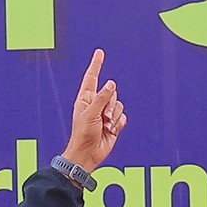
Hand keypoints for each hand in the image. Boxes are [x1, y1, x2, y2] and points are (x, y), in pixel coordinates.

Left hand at [63, 49, 126, 173]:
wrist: (88, 154)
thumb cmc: (83, 134)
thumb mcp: (91, 113)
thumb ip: (102, 97)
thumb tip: (111, 84)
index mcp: (85, 98)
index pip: (92, 77)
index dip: (96, 64)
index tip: (100, 52)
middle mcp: (96, 103)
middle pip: (111, 93)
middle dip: (110, 106)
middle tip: (103, 118)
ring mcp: (105, 113)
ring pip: (119, 105)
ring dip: (114, 117)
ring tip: (106, 126)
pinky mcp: (113, 123)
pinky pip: (123, 117)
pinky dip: (118, 124)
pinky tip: (111, 131)